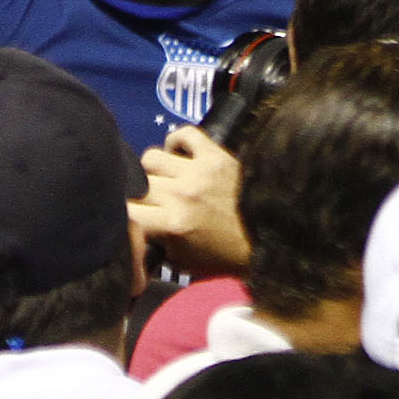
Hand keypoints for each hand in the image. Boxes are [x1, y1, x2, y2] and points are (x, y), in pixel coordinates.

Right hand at [130, 126, 248, 275]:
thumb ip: (154, 246)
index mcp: (173, 224)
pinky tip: (179, 156)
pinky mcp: (215, 155)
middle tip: (152, 207)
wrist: (273, 239)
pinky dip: (176, 142)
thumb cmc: (228, 257)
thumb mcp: (184, 263)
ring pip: (151, 158)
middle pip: (136, 185)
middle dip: (140, 198)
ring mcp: (198, 171)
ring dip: (154, 172)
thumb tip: (132, 238)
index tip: (132, 224)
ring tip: (164, 182)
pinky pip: (184, 134)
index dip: (124, 219)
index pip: (127, 213)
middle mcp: (181, 194)